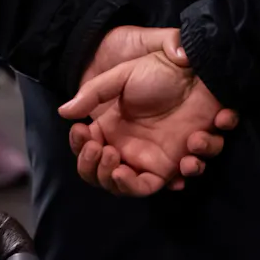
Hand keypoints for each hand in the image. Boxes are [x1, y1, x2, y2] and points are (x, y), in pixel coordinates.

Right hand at [61, 29, 235, 196]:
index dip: (80, 150)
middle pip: (102, 178)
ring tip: (123, 167)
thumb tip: (63, 112)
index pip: (86, 152)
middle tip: (107, 151)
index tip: (83, 134)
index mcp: (111, 128)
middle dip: (98, 171)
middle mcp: (128, 146)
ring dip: (124, 183)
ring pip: (129, 188)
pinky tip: (159, 161)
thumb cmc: (159, 71)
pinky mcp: (175, 162)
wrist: (197, 72)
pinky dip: (158, 183)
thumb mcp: (122, 76)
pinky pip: (162, 185)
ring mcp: (151, 157)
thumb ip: (93, 93)